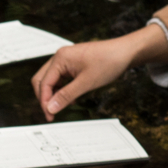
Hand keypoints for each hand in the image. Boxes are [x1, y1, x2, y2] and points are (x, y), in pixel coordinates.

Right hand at [32, 26, 166, 119]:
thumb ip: (66, 96)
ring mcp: (66, 60)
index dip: (44, 101)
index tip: (50, 116)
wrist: (125, 52)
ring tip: (62, 107)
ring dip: (53, 94)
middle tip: (51, 114)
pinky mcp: (72, 64)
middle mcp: (60, 57)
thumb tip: (50, 108)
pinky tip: (70, 99)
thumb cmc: (108, 62)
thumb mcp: (86, 83)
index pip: (44, 83)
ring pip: (50, 80)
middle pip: (42, 80)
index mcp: (60, 59)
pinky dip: (62, 90)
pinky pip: (61, 78)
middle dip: (45, 97)